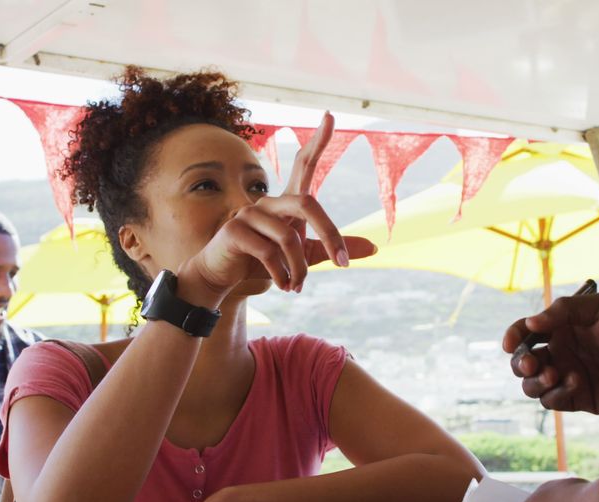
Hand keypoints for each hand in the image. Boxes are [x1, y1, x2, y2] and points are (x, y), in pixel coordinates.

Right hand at [181, 113, 376, 296]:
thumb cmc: (262, 263)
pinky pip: (269, 252)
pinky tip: (282, 286)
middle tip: (343, 263)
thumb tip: (375, 249)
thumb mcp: (304, 256)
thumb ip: (332, 248)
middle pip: (308, 203)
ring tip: (297, 288)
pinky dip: (282, 274)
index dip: (318, 140)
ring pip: (290, 238)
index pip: (304, 165)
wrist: (224, 279)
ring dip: (300, 269)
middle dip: (330, 233)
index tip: (331, 115)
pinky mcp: (235, 230)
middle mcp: (268, 201)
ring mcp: (249, 213)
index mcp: (286, 203)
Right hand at [505, 293, 598, 413]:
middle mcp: (561, 352)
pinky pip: (553, 402)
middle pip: (521, 362)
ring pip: (532, 385)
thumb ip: (565, 311)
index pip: (524, 332)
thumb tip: (530, 323)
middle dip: (520, 363)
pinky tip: (575, 383)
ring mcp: (567, 376)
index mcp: (561, 328)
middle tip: (533, 363)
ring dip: (535, 382)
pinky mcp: (579, 399)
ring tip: (555, 375)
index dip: (512, 337)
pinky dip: (555, 395)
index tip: (510, 344)